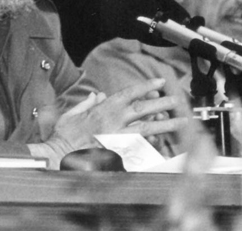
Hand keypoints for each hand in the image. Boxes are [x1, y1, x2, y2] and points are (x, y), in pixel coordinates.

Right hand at [50, 78, 187, 151]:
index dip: (145, 86)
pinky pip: (141, 149)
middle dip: (162, 103)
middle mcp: (113, 122)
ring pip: (147, 129)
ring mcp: (118, 139)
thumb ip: (86, 104)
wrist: (59, 157)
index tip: (159, 83)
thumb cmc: (63, 137)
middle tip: (177, 100)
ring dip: (166, 125)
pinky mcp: (119, 154)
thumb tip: (96, 96)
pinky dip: (154, 147)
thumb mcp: (71, 114)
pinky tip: (167, 146)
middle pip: (142, 109)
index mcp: (102, 110)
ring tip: (182, 122)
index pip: (128, 94)